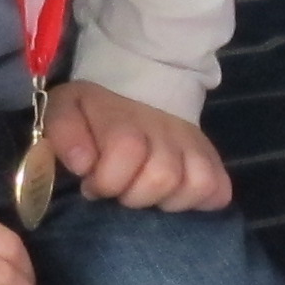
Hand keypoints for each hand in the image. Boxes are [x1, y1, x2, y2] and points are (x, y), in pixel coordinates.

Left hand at [44, 81, 231, 210]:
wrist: (142, 82)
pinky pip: (219, 189)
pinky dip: (201, 201)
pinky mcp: (211, 158)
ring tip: (148, 194)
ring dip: (168, 200)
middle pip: (162, 176)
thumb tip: (82, 165)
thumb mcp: (67, 109)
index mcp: (125, 119)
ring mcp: (193, 145)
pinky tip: (177, 196)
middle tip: (120, 189)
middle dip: (134, 195)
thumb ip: (66, 134)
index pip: (126, 151)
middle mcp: (165, 131)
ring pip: (196, 184)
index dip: (106, 179)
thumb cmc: (97, 106)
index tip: (92, 184)